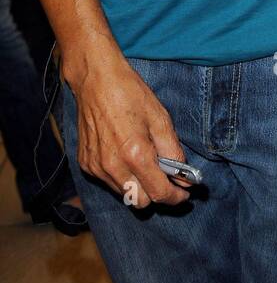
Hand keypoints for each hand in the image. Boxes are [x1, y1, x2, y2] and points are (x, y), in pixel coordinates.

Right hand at [62, 55, 192, 207]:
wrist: (95, 80)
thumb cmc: (130, 94)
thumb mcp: (160, 118)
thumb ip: (173, 151)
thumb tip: (185, 177)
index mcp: (135, 154)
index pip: (158, 194)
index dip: (175, 197)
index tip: (184, 194)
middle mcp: (112, 166)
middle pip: (139, 202)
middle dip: (156, 194)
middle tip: (166, 177)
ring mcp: (96, 167)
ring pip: (123, 194)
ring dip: (137, 185)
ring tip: (144, 160)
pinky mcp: (85, 164)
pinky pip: (108, 182)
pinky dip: (121, 176)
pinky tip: (125, 154)